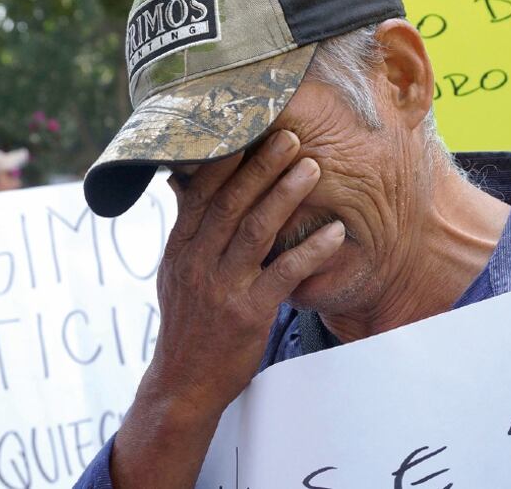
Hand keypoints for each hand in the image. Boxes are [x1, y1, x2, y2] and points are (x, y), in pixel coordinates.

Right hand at [110, 129, 344, 487]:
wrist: (184, 382)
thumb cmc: (188, 321)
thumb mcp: (175, 271)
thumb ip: (189, 229)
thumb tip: (189, 181)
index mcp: (181, 247)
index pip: (202, 193)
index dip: (226, 159)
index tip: (248, 128)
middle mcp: (198, 262)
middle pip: (232, 203)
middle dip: (261, 166)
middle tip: (290, 137)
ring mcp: (223, 288)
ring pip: (257, 232)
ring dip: (286, 196)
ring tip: (311, 168)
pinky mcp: (249, 313)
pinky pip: (285, 274)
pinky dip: (311, 251)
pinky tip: (334, 233)